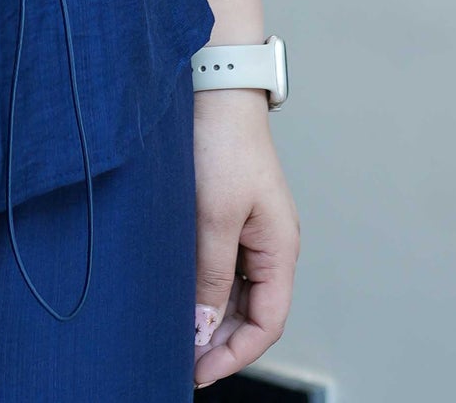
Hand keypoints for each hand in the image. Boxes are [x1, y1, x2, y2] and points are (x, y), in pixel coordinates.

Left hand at [190, 89, 299, 385]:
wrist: (214, 85)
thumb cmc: (221, 143)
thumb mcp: (213, 217)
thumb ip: (210, 276)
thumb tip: (204, 330)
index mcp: (280, 248)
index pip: (267, 323)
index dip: (236, 354)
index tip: (198, 371)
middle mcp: (271, 243)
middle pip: (252, 312)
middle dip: (221, 341)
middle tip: (180, 359)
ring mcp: (251, 228)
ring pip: (236, 291)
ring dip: (211, 316)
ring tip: (175, 334)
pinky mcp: (229, 212)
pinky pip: (222, 265)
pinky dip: (204, 287)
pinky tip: (178, 294)